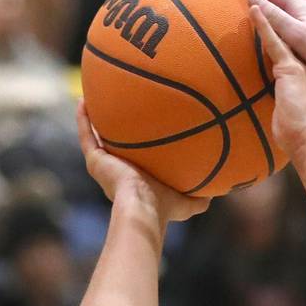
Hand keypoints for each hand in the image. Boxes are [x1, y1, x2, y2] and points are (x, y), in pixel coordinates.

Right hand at [75, 103, 208, 222]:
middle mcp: (117, 171)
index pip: (134, 158)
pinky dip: (83, 119)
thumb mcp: (190, 202)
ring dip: (92, 119)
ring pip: (95, 137)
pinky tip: (83, 101)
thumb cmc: (166, 208)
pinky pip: (86, 136)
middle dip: (113, 128)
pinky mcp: (95, 161)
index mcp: (135, 179)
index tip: (142, 127)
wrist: (144, 208)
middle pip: (113, 145)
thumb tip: (222, 190)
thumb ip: (203, 196)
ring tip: (93, 97)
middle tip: (116, 107)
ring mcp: (104, 166)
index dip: (136, 144)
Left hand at [248, 2, 305, 161]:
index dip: (279, 21)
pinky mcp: (290, 68)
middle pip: (284, 26)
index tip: (271, 3)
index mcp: (299, 71)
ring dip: (266, 5)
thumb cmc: (295, 131)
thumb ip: (273, 99)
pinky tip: (253, 6)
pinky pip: (273, 41)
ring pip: (279, 28)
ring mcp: (297, 64)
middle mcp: (300, 63)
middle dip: (276, 2)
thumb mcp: (281, 110)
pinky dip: (263, 24)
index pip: (286, 41)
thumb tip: (257, 104)